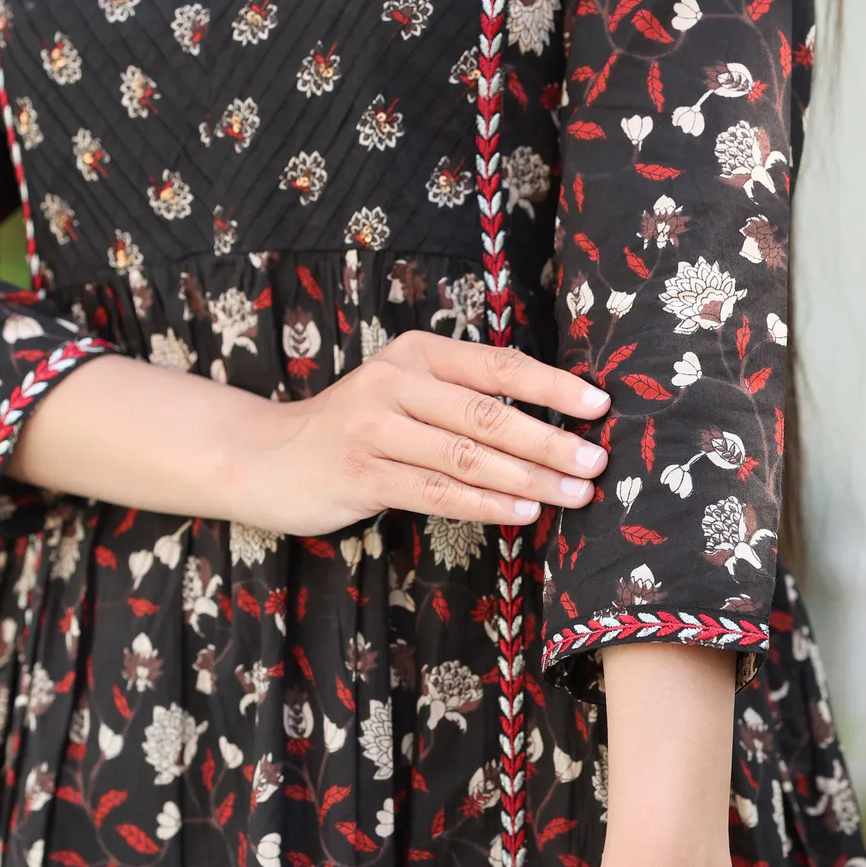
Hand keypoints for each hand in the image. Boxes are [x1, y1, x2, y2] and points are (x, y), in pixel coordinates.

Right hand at [231, 330, 610, 532]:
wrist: (266, 457)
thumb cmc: (351, 430)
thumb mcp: (401, 393)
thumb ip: (457, 398)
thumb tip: (546, 423)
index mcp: (417, 353)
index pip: (499, 366)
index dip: (552, 387)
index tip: (600, 406)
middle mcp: (395, 381)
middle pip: (489, 414)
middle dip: (550, 441)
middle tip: (595, 463)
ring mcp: (375, 428)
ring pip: (468, 456)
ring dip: (528, 478)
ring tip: (574, 495)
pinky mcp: (361, 474)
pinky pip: (436, 491)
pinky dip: (485, 504)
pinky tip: (523, 513)